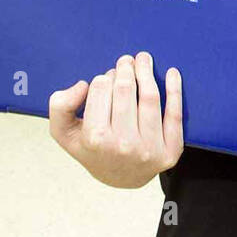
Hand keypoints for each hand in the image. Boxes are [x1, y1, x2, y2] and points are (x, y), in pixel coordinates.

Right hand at [49, 52, 182, 188]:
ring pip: (150, 98)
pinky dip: (175, 90)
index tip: (107, 77)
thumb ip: (60, 107)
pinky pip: (175, 115)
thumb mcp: (64, 132)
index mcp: (96, 138)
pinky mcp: (170, 151)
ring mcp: (149, 150)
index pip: (101, 88)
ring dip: (147, 71)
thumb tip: (83, 85)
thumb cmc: (92, 148)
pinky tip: (171, 73)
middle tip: (127, 61)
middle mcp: (123, 145)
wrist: (121, 177)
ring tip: (144, 59)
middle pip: (126, 90)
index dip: (105, 77)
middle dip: (126, 68)